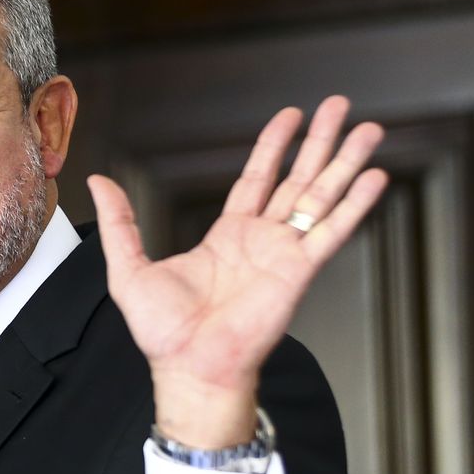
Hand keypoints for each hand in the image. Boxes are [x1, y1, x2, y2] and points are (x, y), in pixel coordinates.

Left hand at [87, 96, 387, 447]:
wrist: (188, 366)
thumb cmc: (163, 332)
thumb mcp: (129, 267)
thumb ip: (120, 222)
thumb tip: (99, 183)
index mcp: (228, 237)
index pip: (257, 178)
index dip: (274, 147)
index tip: (290, 118)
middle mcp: (261, 240)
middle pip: (297, 178)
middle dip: (319, 142)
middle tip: (338, 106)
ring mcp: (283, 253)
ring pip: (321, 196)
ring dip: (344, 162)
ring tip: (368, 129)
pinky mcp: (299, 271)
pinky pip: (331, 231)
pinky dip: (354, 205)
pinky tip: (374, 177)